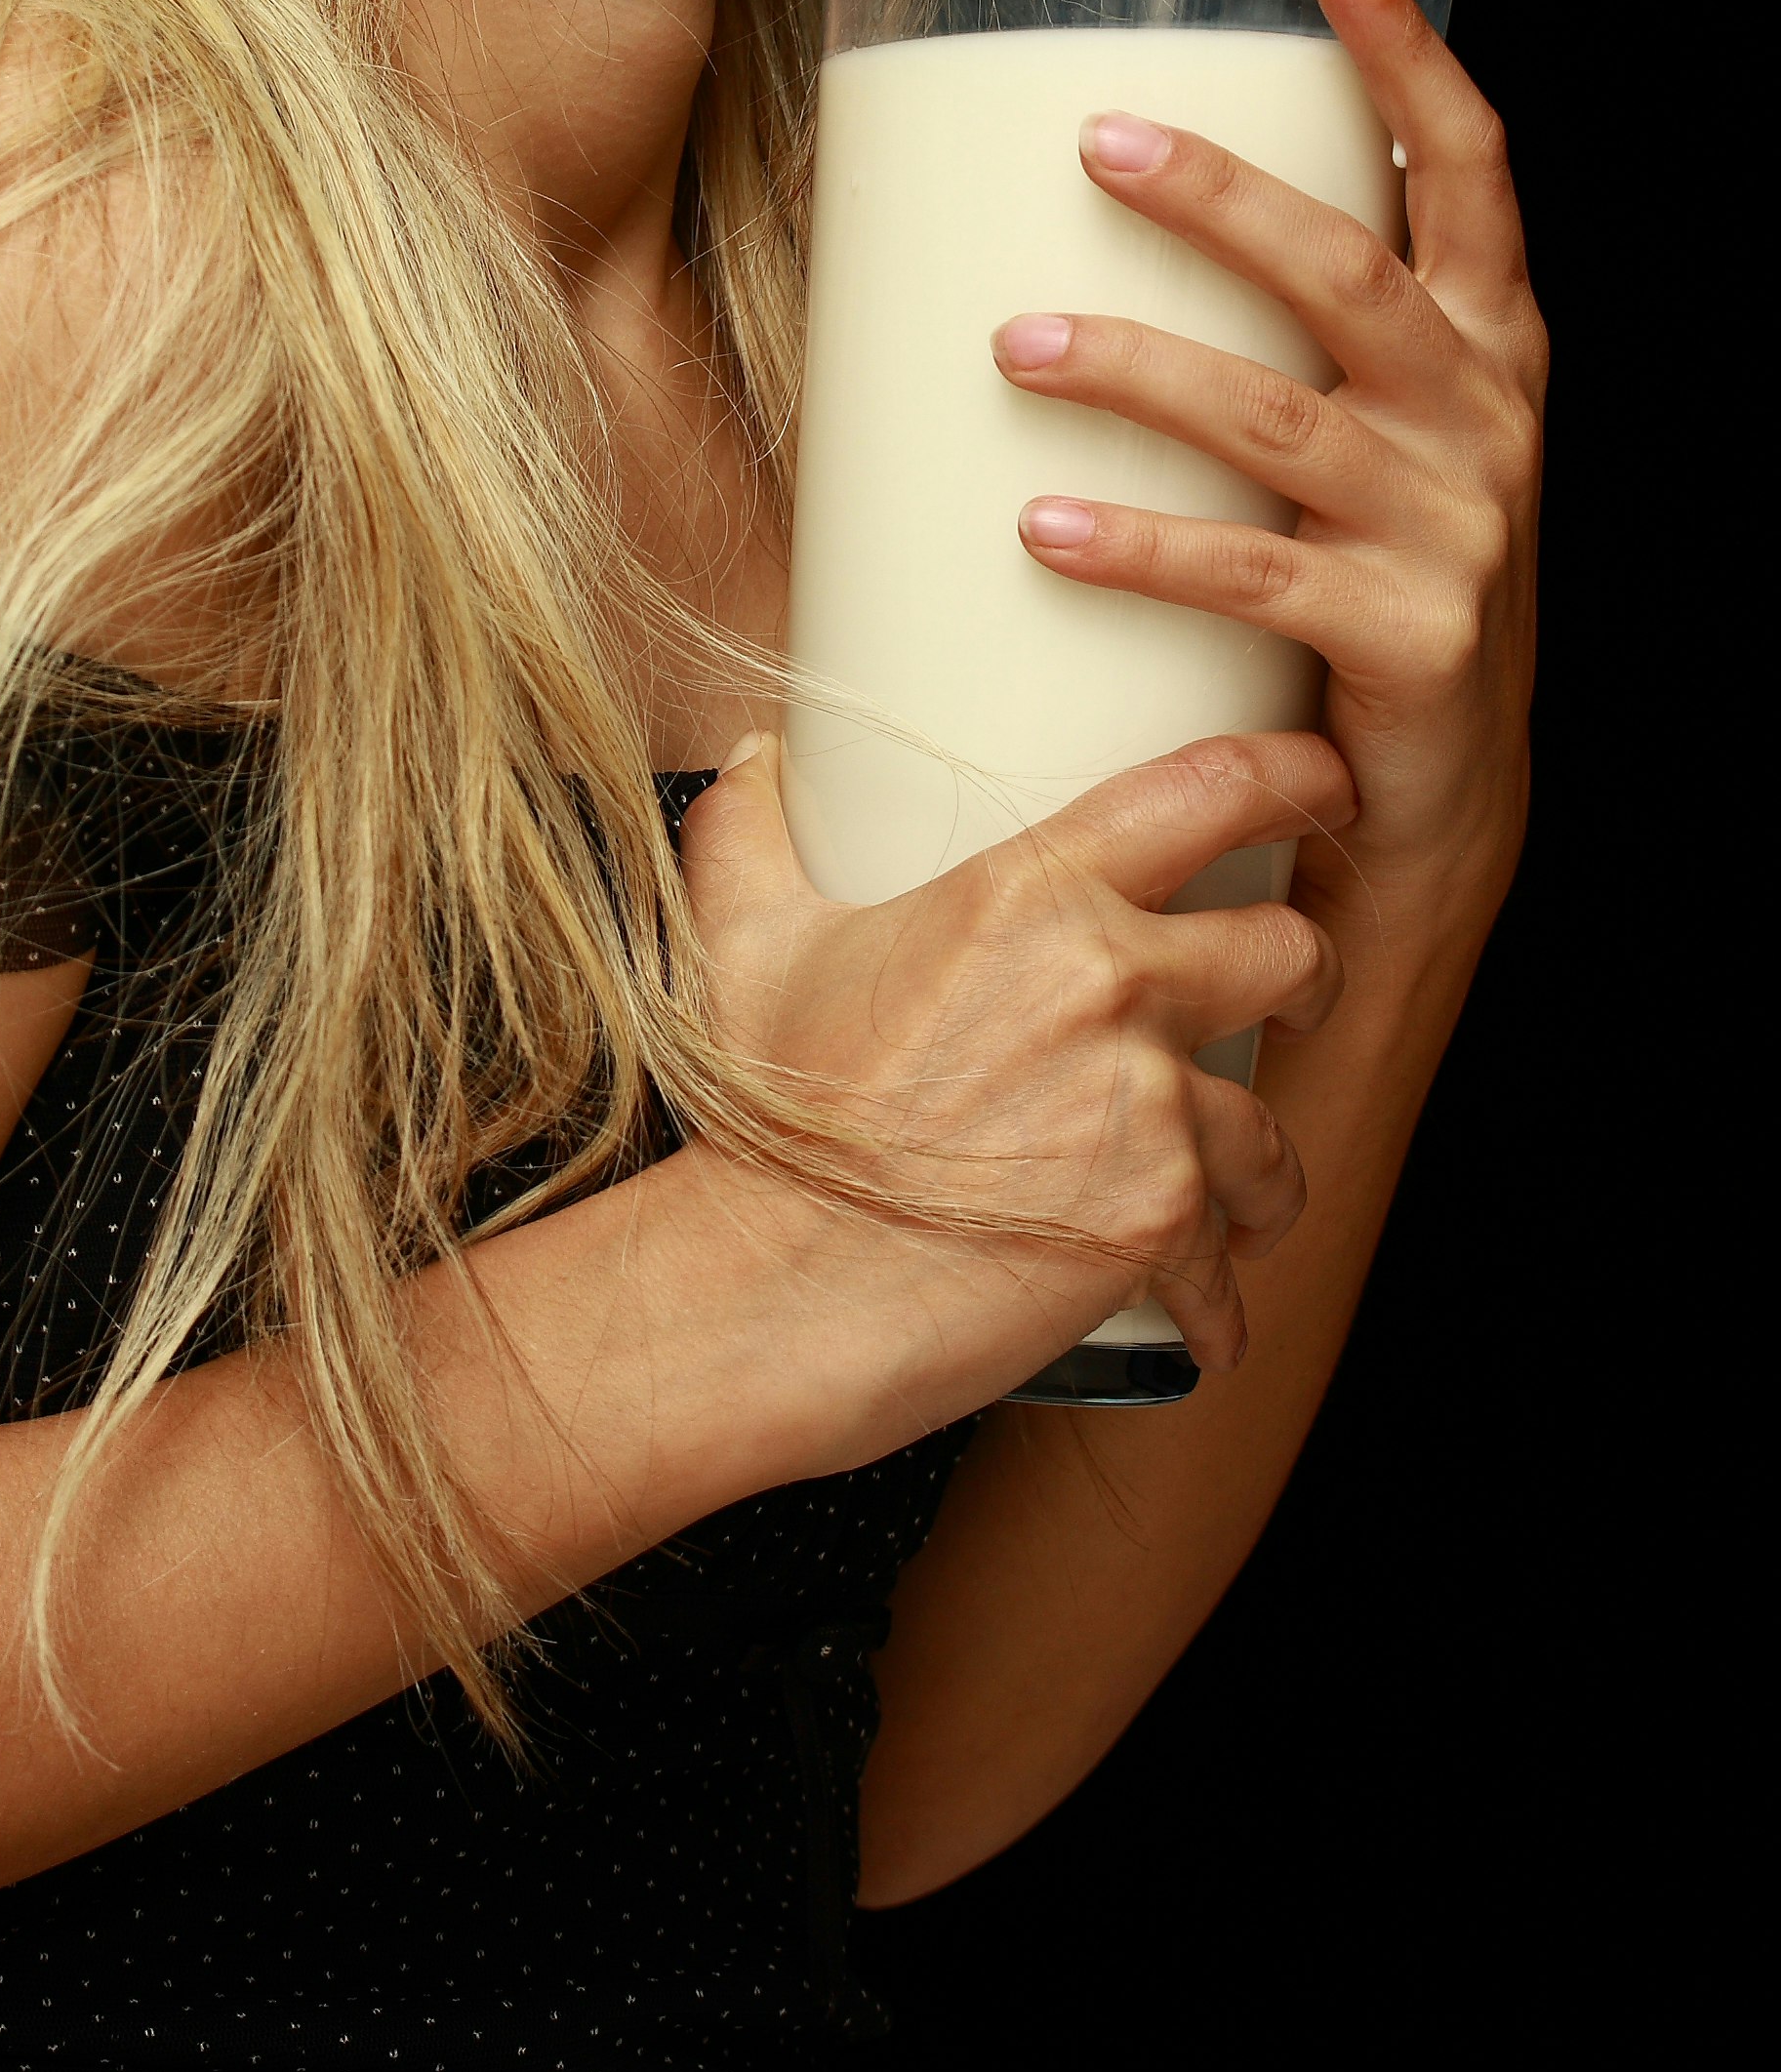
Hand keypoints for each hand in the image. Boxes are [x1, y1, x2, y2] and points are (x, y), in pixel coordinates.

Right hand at [674, 728, 1353, 1456]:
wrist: (780, 1278)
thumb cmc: (769, 1112)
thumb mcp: (746, 946)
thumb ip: (752, 833)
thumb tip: (751, 755)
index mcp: (1030, 892)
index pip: (1210, 791)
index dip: (1296, 776)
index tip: (1325, 785)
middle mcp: (1110, 981)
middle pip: (1291, 950)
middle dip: (1306, 980)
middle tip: (1290, 1005)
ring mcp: (1146, 1103)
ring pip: (1275, 1121)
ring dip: (1262, 1163)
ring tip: (1242, 1194)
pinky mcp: (1159, 1219)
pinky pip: (1233, 1257)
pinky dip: (1220, 1297)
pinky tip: (1203, 1316)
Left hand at [992, 0, 1544, 966]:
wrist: (1435, 815)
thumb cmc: (1366, 593)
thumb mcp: (1364, 447)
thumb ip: (1295, 342)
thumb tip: (1104, 212)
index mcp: (1486, 348)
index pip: (1472, 169)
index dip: (1410, 56)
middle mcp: (1484, 420)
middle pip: (1350, 271)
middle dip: (1219, 200)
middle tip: (1090, 143)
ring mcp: (1457, 530)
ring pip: (1279, 417)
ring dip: (1138, 369)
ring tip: (1014, 344)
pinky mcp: (1408, 640)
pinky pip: (1253, 572)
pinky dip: (1139, 543)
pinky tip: (1038, 523)